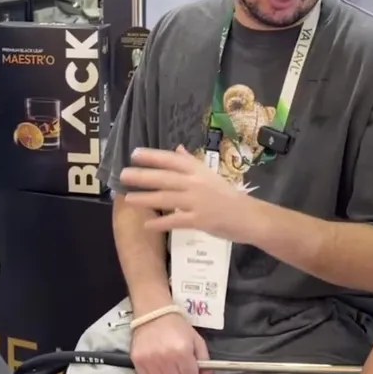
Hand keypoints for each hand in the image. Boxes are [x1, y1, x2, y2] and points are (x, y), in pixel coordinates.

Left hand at [120, 146, 257, 242]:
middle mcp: (196, 183)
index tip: (134, 154)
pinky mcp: (200, 220)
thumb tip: (177, 148)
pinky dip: (161, 223)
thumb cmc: (227, 195)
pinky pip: (176, 221)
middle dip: (143, 176)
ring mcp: (197, 202)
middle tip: (123, 175)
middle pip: (165, 177)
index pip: (172, 160)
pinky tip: (147, 225)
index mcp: (198, 170)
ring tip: (129, 199)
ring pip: (167, 198)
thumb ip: (192, 162)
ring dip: (146, 198)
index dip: (152, 156)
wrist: (249, 216)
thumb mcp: (210, 175)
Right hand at [129, 311, 215, 373]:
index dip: (191, 372)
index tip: (187, 364)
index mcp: (182, 351)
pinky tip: (156, 362)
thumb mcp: (196, 340)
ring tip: (166, 363)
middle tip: (176, 363)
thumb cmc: (177, 326)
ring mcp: (150, 361)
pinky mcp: (138, 361)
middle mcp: (166, 358)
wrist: (153, 313)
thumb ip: (205, 363)